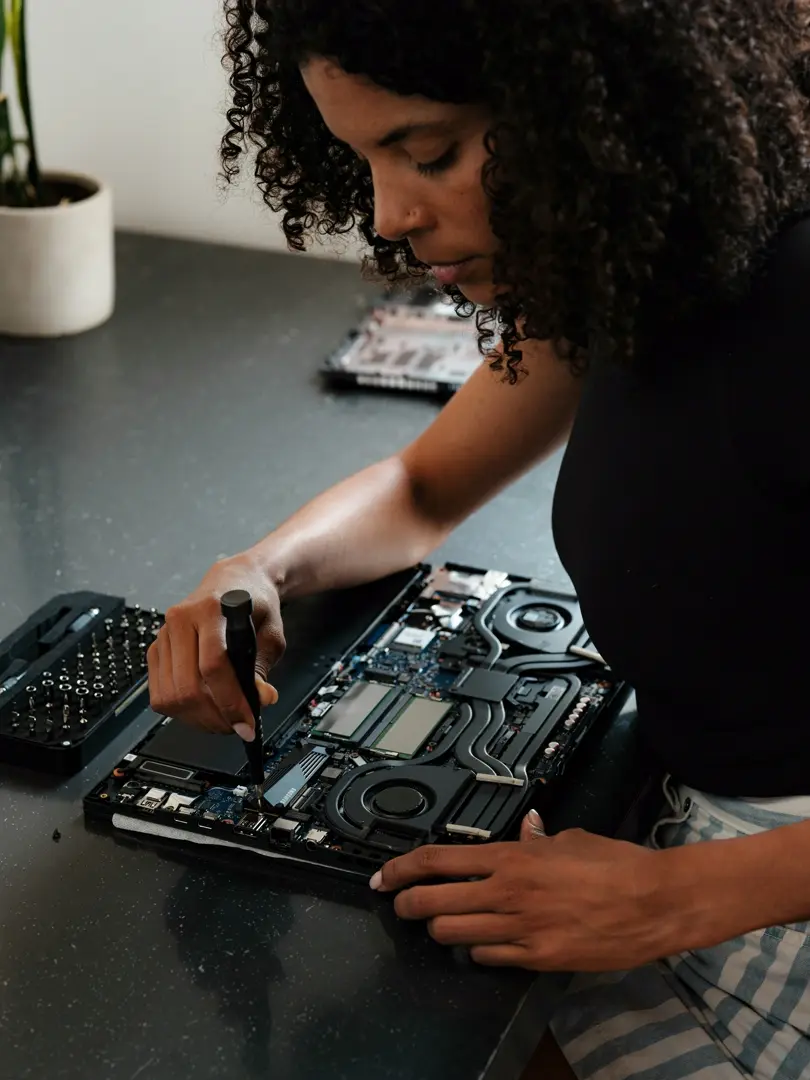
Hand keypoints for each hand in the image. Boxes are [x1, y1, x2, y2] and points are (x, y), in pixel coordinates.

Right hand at [147, 552, 282, 738]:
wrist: (235, 580)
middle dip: (215, 716)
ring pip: (170, 695)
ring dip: (198, 718)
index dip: (230, 700)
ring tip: (222, 720)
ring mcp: (164, 634)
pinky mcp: (156, 648)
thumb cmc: (254, 602)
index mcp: (211, 609)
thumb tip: (260, 699)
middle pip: (188, 686)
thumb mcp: (270, 632)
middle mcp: (181, 619)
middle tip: (238, 726)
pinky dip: (181, 711)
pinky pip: (159, 693)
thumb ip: (263, 667)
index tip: (247, 722)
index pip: (213, 665)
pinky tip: (203, 709)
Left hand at [370, 811, 672, 971]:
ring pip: (452, 935)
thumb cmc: (614, 864)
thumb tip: (527, 829)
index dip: (402, 869)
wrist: (654, 904)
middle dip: (406, 903)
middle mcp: (506, 894)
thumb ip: (539, 839)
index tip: (383, 876)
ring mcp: (519, 931)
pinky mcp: (536, 959)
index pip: (438, 861)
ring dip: (438, 929)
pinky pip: (488, 958)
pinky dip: (477, 950)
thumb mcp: (571, 840)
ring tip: (439, 923)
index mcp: (510, 858)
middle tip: (399, 902)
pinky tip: (481, 944)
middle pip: (432, 903)